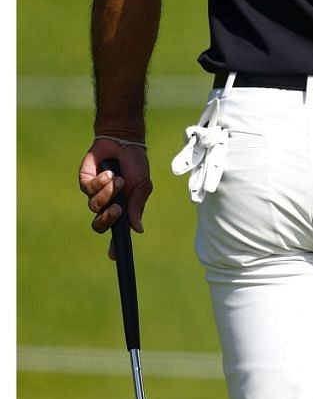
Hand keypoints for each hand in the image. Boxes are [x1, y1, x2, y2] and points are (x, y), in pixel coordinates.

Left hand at [79, 137, 151, 256]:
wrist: (123, 142)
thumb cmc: (135, 165)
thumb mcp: (142, 187)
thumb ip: (137, 207)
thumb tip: (138, 229)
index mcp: (122, 209)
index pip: (116, 231)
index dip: (114, 245)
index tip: (114, 256)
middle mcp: (106, 204)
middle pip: (99, 224)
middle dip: (107, 219)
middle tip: (118, 209)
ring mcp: (94, 194)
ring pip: (94, 205)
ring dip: (108, 193)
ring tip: (118, 179)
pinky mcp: (84, 181)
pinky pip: (88, 189)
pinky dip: (101, 182)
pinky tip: (109, 172)